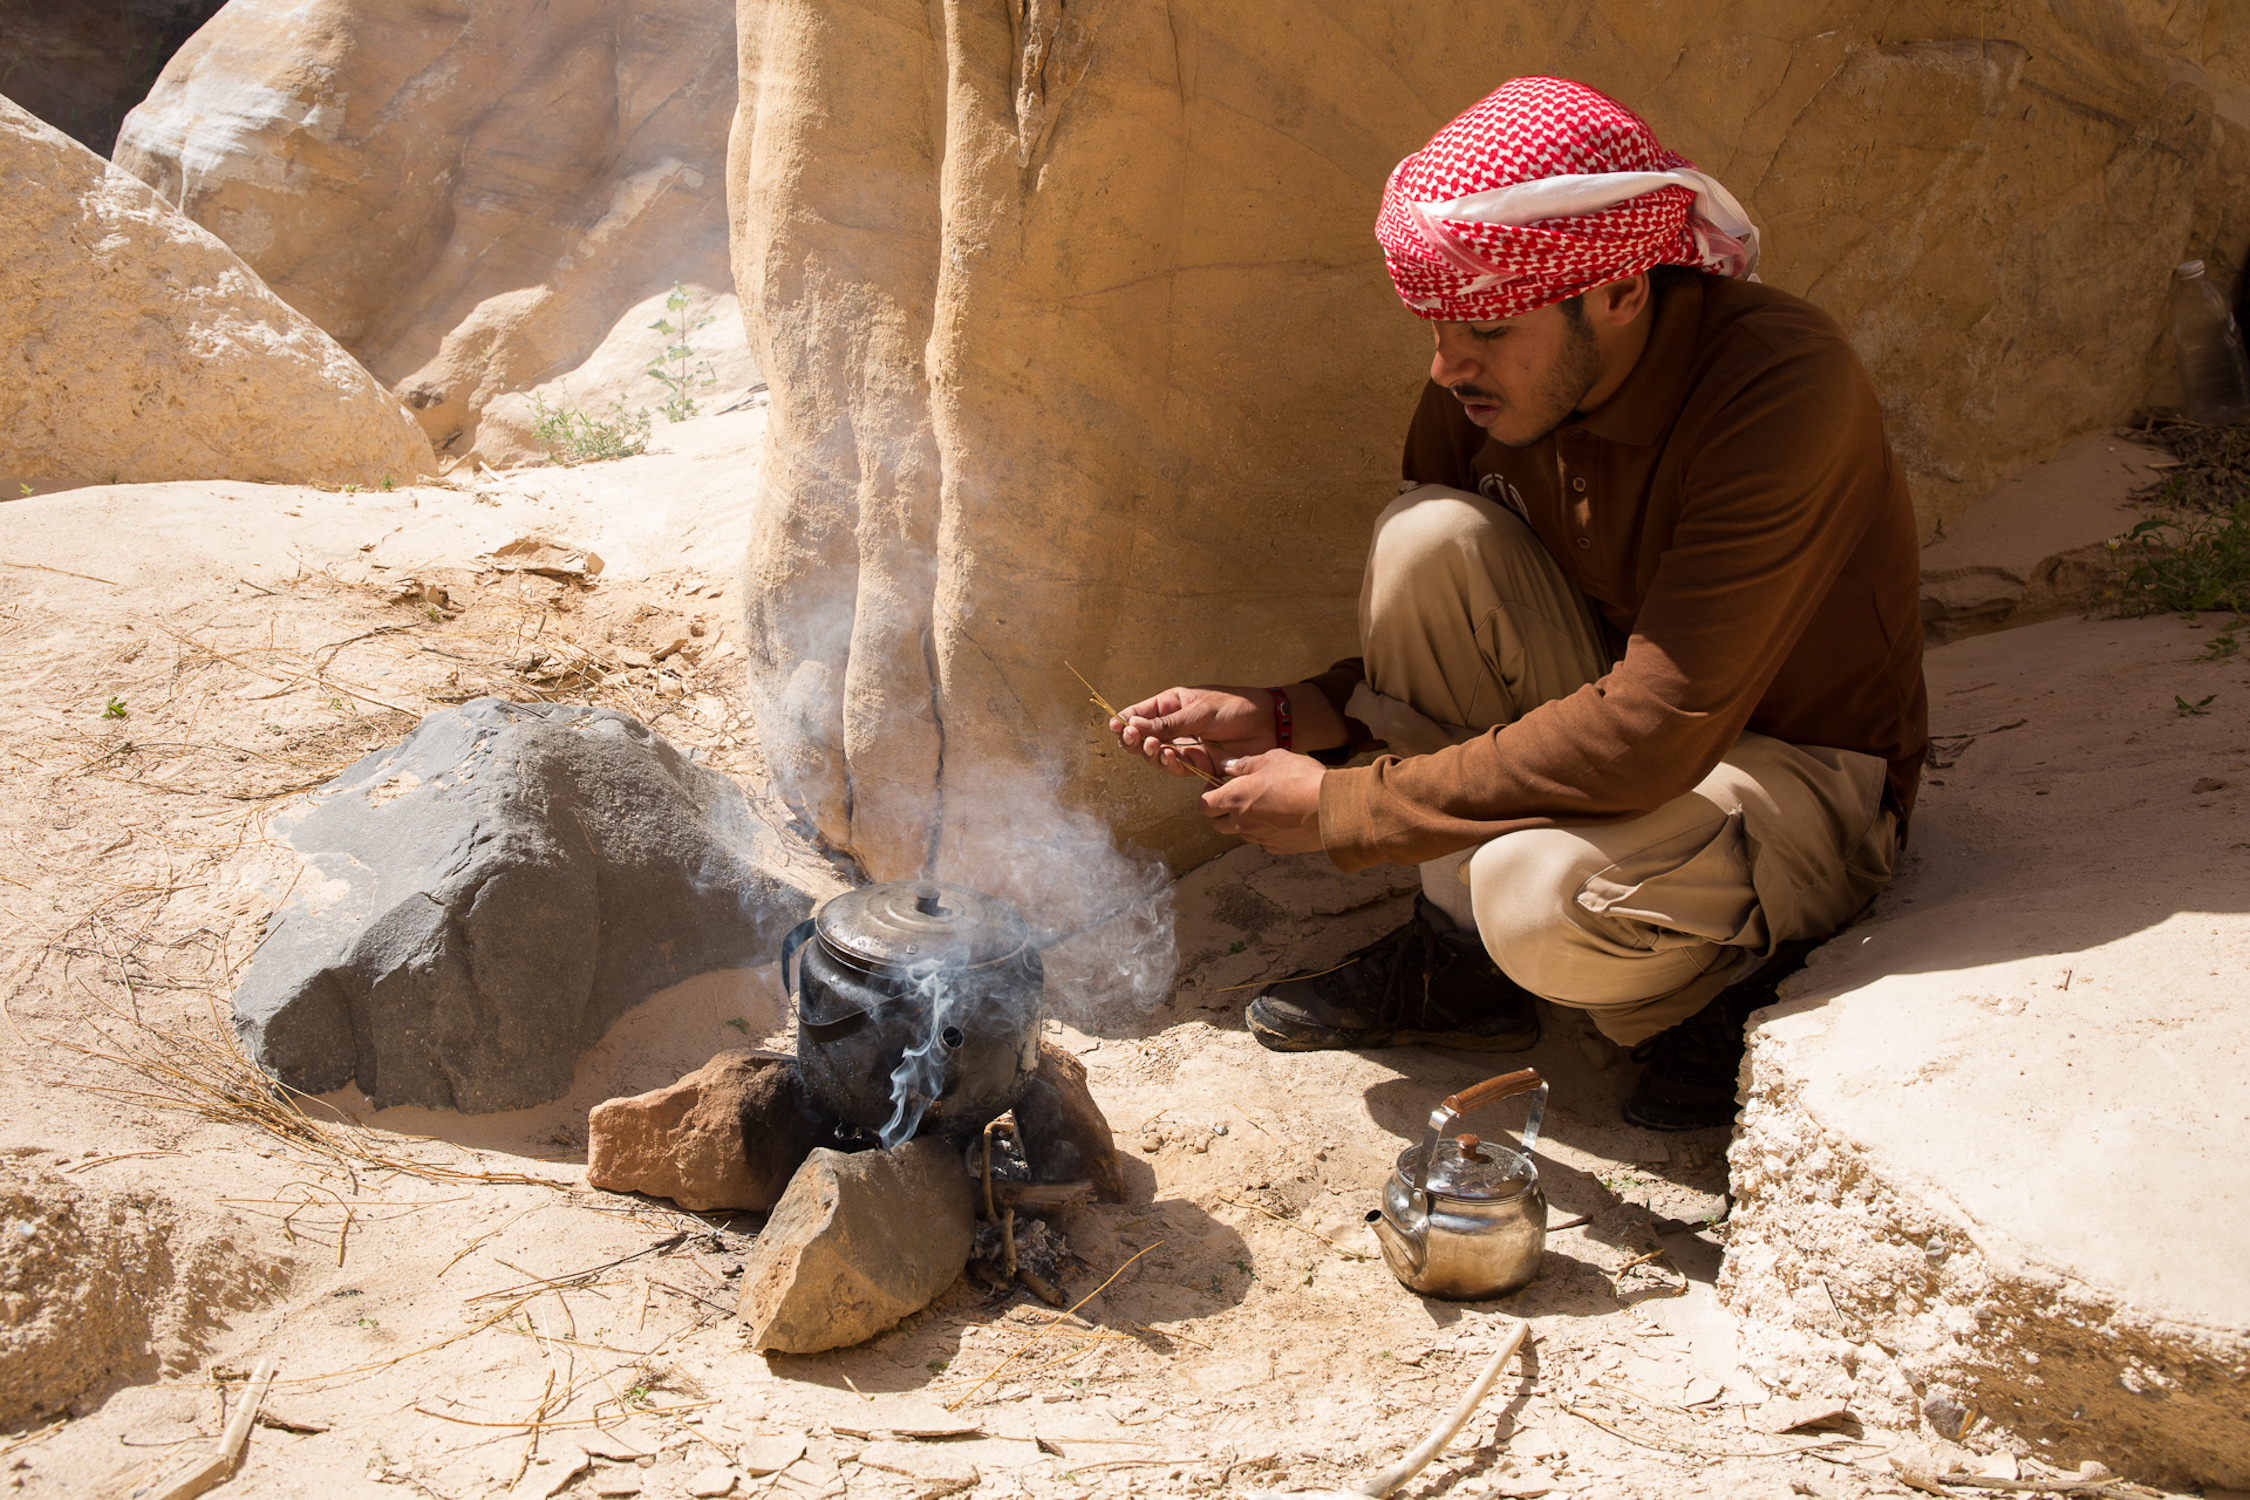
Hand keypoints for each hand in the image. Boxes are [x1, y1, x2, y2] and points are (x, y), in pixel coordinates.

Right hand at [1111, 685, 1275, 780]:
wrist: (1269, 725)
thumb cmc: (1237, 707)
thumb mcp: (1200, 710)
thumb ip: (1168, 723)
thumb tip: (1134, 726)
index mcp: (1171, 704)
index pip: (1138, 714)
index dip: (1124, 722)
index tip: (1116, 726)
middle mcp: (1173, 727)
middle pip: (1140, 739)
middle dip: (1132, 741)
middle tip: (1133, 739)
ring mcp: (1185, 746)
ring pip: (1156, 756)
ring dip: (1151, 754)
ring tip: (1155, 747)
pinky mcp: (1198, 764)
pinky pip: (1176, 768)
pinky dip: (1170, 765)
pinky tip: (1172, 757)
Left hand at [1199, 748, 1324, 853]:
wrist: (1331, 808)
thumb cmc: (1300, 778)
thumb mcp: (1271, 759)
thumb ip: (1244, 764)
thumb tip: (1226, 766)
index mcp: (1235, 799)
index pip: (1205, 805)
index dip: (1208, 794)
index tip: (1219, 785)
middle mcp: (1242, 823)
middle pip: (1218, 824)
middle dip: (1222, 811)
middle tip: (1239, 796)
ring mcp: (1260, 838)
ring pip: (1242, 832)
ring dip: (1245, 820)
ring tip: (1266, 803)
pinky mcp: (1278, 847)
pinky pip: (1263, 840)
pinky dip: (1266, 830)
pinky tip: (1283, 816)